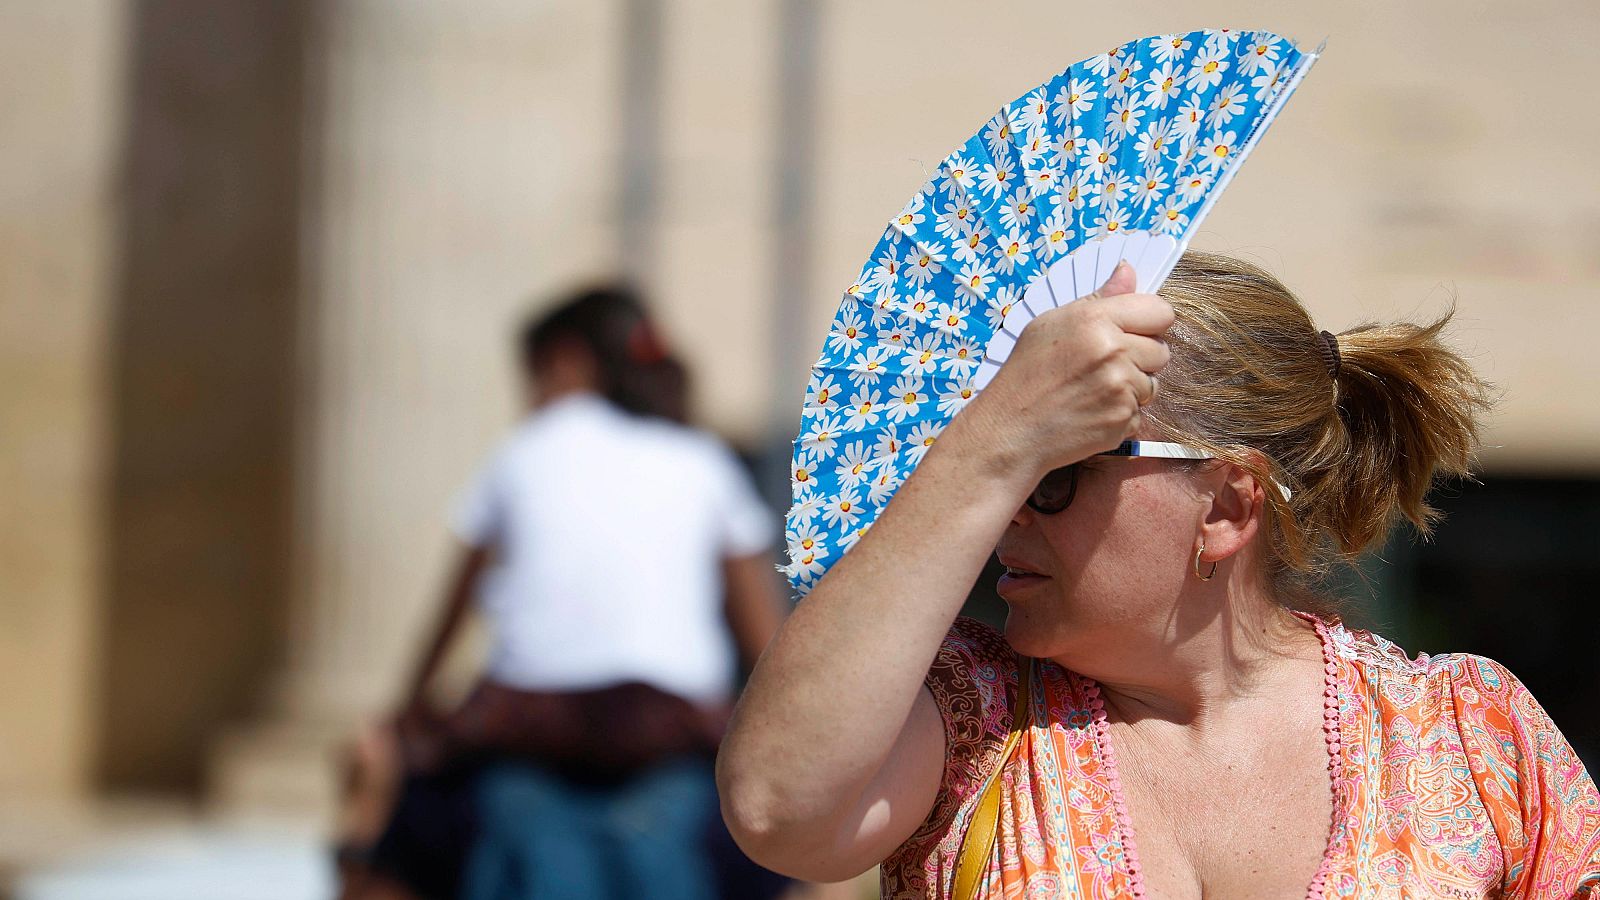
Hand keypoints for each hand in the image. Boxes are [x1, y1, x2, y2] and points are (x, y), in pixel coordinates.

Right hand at [967, 260, 1172, 476]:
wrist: (1010, 429)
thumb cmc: (1026, 374)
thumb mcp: (1052, 324)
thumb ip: (1099, 299)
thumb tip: (1128, 271)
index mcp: (1096, 319)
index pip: (1161, 311)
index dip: (1149, 323)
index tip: (1133, 332)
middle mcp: (1113, 351)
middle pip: (1162, 350)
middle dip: (1140, 359)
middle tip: (1105, 367)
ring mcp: (1121, 388)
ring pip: (1152, 384)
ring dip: (1132, 389)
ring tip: (1095, 391)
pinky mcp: (1124, 419)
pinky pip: (1141, 412)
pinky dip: (1121, 414)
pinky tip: (1092, 412)